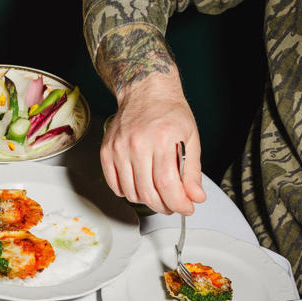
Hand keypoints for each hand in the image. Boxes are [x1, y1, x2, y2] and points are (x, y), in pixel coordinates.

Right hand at [100, 76, 205, 214]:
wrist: (145, 91)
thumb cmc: (170, 112)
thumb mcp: (191, 138)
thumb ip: (192, 171)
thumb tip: (195, 197)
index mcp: (162, 139)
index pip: (167, 184)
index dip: (178, 203)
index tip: (185, 209)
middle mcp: (137, 143)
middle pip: (148, 192)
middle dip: (164, 206)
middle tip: (173, 206)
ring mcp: (119, 148)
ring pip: (131, 192)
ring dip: (147, 201)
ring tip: (158, 196)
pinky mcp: (106, 151)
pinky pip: (114, 184)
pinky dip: (128, 192)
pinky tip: (140, 187)